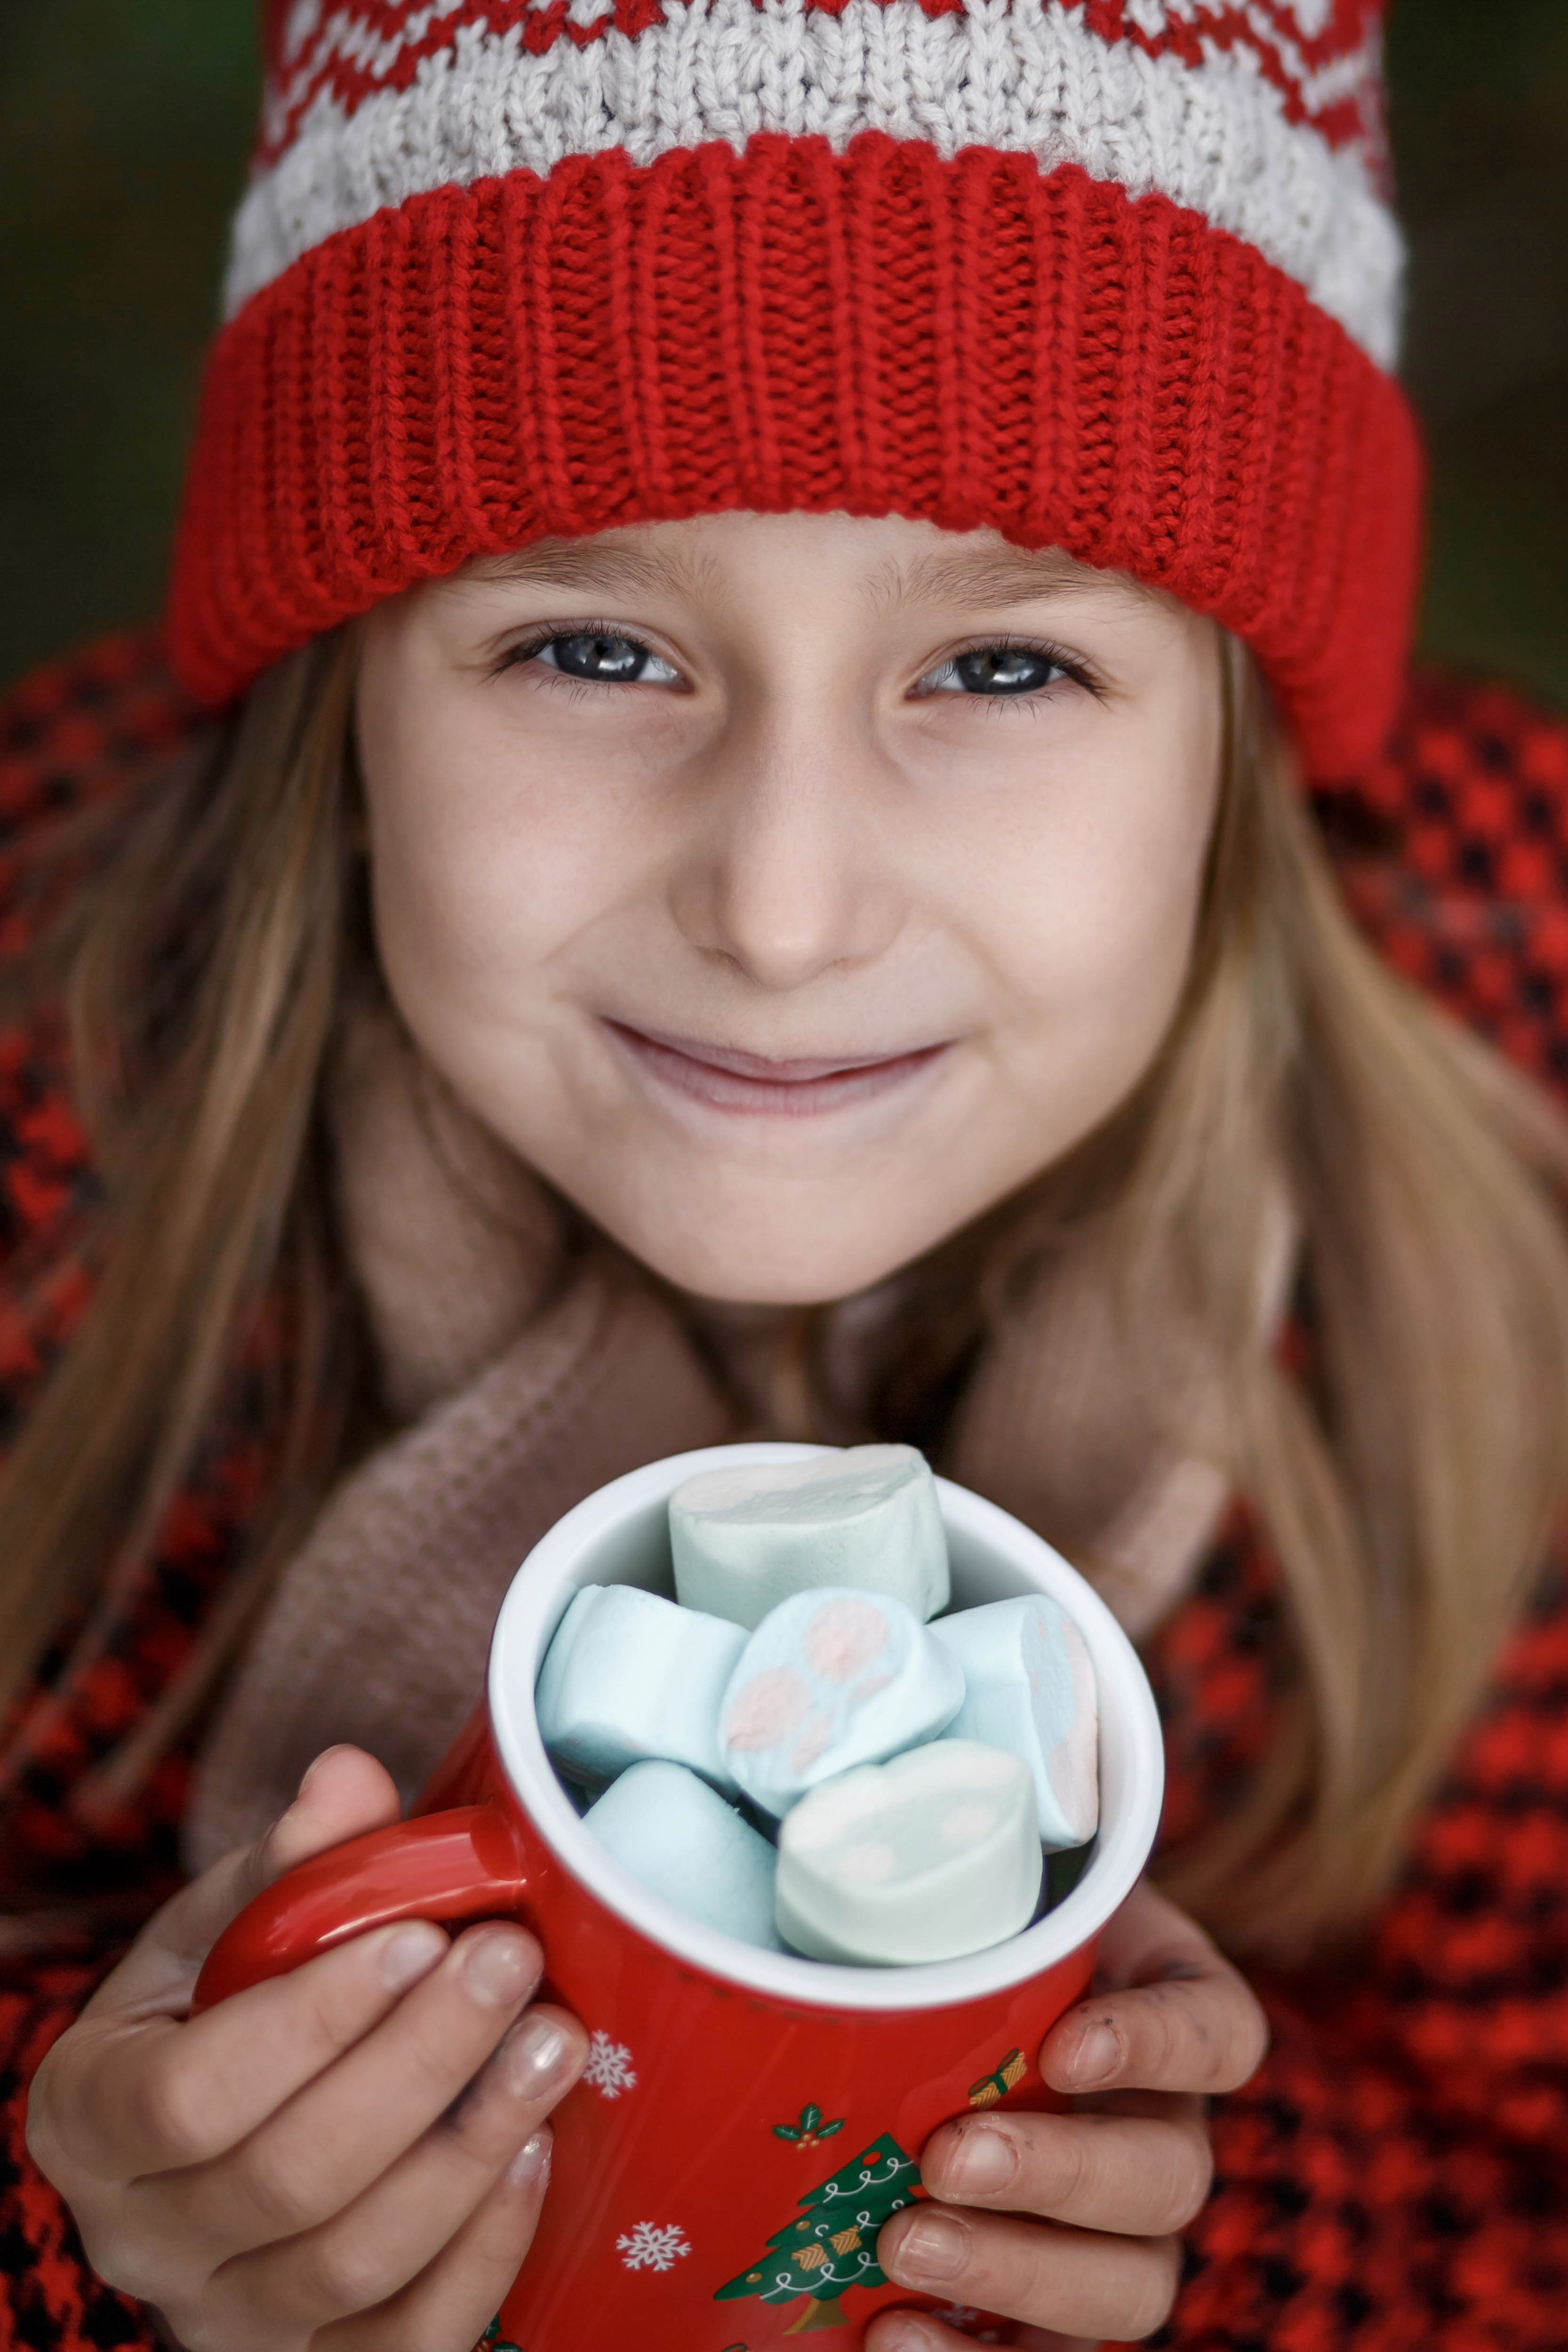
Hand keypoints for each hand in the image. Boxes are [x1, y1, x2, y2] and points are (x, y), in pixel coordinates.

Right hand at [27, 1746, 586, 2351]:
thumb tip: (350, 1777)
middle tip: (514, 1960)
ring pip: (355, 2261)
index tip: (421, 1933)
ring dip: (471, 2145)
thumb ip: (289, 1860)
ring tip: (554, 2042)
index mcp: (90, 2118)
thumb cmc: (222, 2011)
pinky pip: (410, 2340)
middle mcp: (144, 2241)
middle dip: (420, 2061)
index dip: (314, 2019)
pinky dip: (485, 2251)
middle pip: (290, 2176)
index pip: (191, 2094)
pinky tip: (541, 2148)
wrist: (216, 2137)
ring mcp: (228, 2323)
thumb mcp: (224, 1926)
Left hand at [867, 1881, 1267, 2350]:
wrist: (930, 2000)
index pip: (1216, 2034)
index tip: (1068, 2043)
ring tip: (903, 2245)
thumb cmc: (968, 1921)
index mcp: (1171, 2013)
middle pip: (1168, 2180)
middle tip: (945, 2156)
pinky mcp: (1052, 2303)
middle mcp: (1164, 2129)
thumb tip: (876, 1813)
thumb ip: (966, 1861)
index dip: (1159, 2046)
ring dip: (1018, 2273)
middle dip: (1060, 2175)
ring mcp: (1118, 2230)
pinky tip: (890, 2338)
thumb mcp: (988, 1876)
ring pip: (1130, 2286)